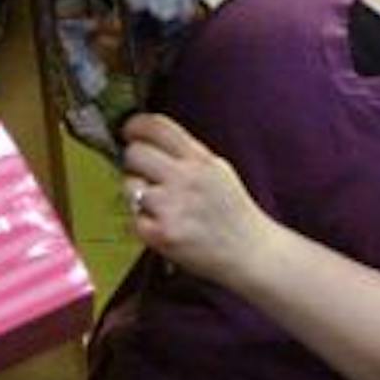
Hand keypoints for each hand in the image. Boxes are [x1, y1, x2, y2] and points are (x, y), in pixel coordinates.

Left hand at [119, 113, 275, 287]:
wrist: (250, 253)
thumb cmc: (232, 214)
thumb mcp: (219, 171)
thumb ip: (187, 155)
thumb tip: (149, 140)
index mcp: (201, 160)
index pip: (157, 126)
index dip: (136, 125)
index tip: (130, 132)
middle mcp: (186, 178)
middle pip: (135, 153)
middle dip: (134, 162)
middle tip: (144, 174)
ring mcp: (172, 206)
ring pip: (129, 185)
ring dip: (137, 195)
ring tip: (160, 207)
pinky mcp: (161, 234)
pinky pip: (134, 218)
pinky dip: (144, 224)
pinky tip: (165, 227)